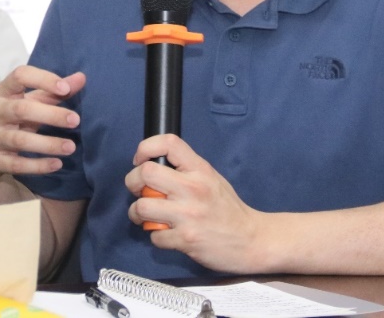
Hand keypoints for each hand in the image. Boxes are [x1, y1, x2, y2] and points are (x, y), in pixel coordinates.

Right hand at [0, 65, 85, 181]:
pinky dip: (37, 166)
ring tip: (70, 147)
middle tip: (76, 120)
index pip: (20, 76)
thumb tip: (82, 78)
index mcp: (3, 92)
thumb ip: (52, 91)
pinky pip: (16, 164)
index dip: (43, 79)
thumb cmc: (7, 117)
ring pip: (20, 140)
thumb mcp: (26, 101)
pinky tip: (57, 164)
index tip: (65, 88)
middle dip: (50, 115)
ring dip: (48, 144)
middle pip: (22, 109)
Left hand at [125, 134, 268, 272]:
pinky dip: (156, 236)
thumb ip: (186, 170)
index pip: (168, 143)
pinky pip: (153, 235)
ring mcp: (188, 214)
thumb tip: (154, 166)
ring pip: (141, 206)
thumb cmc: (227, 209)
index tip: (140, 159)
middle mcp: (193, 188)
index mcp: (200, 169)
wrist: (250, 240)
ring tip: (146, 216)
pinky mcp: (185, 239)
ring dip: (137, 213)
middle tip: (138, 190)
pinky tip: (167, 234)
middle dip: (132, 182)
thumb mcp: (211, 179)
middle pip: (145, 173)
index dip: (146, 147)